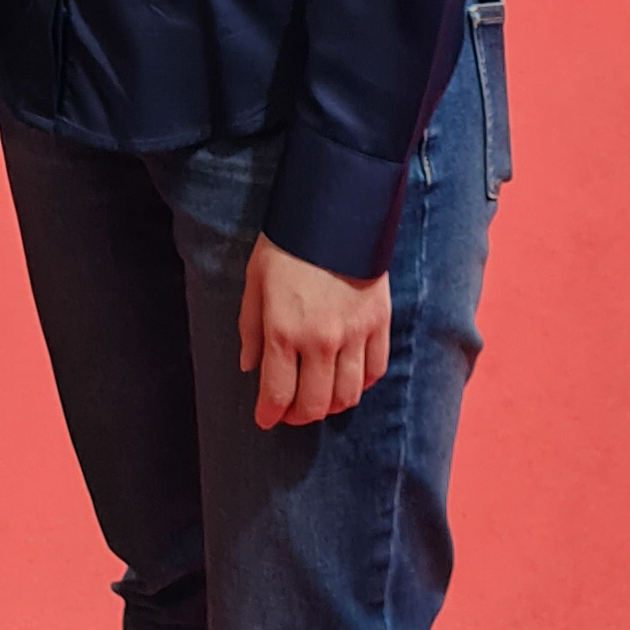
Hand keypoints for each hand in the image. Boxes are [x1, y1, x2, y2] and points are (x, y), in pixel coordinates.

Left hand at [238, 235, 389, 429]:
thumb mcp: (254, 282)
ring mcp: (355, 334)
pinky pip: (375, 371)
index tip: (265, 420)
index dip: (269, 415)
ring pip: (347, 395)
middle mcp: (321, 341)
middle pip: (316, 404)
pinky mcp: (379, 323)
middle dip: (299, 416)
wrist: (334, 209)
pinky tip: (347, 379)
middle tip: (290, 412)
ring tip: (319, 398)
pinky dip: (361, 384)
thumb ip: (250, 329)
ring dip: (331, 405)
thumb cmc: (286, 244)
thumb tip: (249, 367)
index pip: (278, 394)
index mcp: (284, 331)